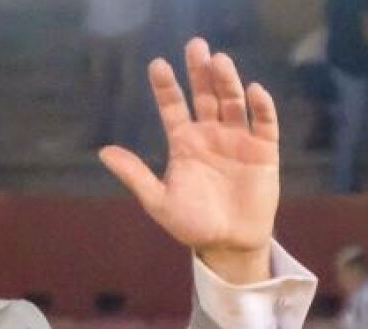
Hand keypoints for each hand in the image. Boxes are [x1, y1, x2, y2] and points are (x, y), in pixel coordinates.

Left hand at [99, 39, 278, 284]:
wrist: (228, 245)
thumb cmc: (192, 223)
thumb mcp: (158, 201)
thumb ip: (135, 175)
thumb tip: (103, 151)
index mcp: (184, 143)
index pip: (173, 107)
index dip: (166, 87)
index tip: (157, 65)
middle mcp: (210, 134)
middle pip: (205, 95)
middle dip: (199, 72)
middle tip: (195, 46)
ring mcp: (238, 140)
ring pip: (233, 103)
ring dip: (227, 82)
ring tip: (219, 61)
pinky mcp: (264, 151)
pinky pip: (264, 124)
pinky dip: (261, 107)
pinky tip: (254, 91)